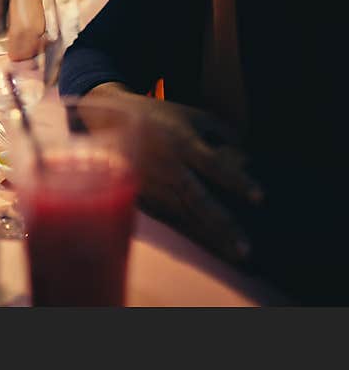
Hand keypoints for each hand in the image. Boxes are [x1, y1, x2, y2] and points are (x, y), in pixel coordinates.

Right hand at [83, 86, 262, 262]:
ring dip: (210, 237)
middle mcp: (167, 166)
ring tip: (236, 254)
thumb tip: (250, 159)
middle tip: (245, 247)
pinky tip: (213, 247)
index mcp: (181, 142)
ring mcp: (153, 184)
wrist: (111, 120)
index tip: (259, 197)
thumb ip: (224, 134)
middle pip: (197, 199)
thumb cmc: (161, 117)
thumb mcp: (193, 116)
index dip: (235, 180)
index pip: (212, 164)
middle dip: (222, 223)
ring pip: (185, 216)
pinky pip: (171, 219)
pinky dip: (192, 234)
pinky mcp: (144, 197)